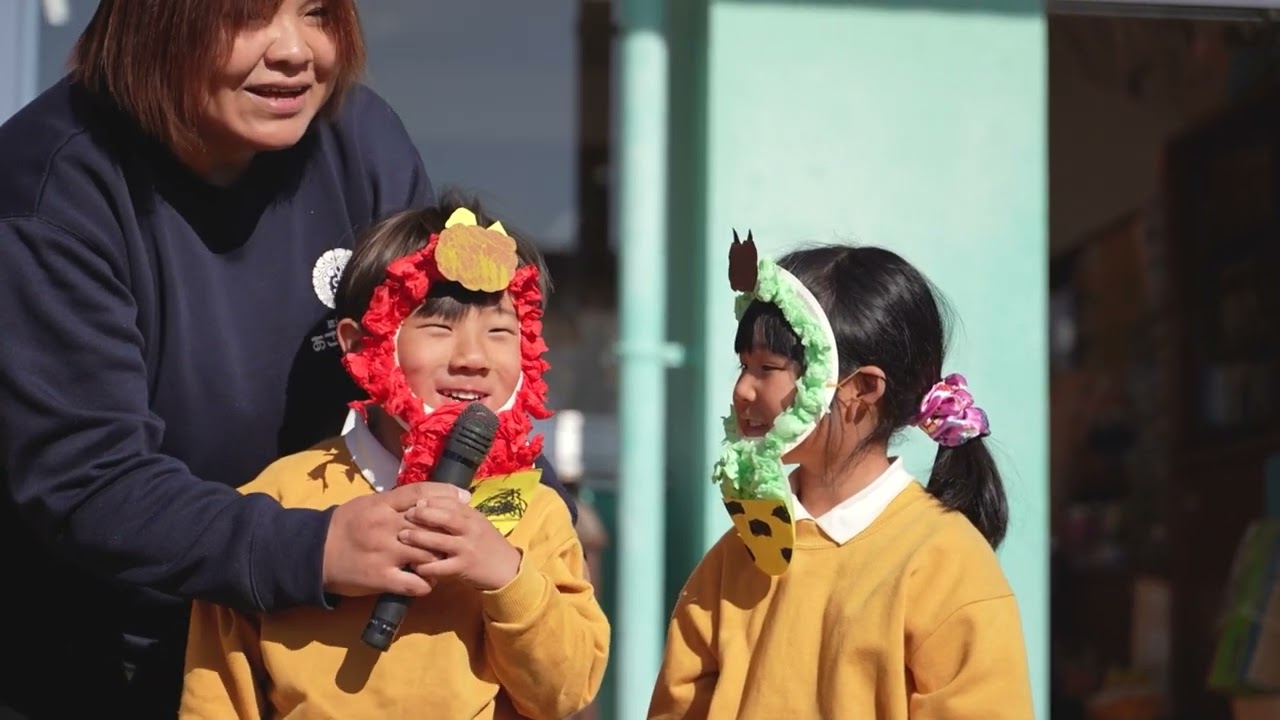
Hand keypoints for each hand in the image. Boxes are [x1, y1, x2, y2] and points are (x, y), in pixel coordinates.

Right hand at [321, 482, 471, 597]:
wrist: (313, 553)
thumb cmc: (343, 526)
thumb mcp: (366, 505)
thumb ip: (394, 502)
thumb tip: (424, 498)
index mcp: (382, 504)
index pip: (421, 492)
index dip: (446, 493)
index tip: (465, 497)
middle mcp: (386, 526)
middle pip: (431, 526)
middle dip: (448, 533)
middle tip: (458, 538)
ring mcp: (385, 552)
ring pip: (428, 555)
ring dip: (440, 561)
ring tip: (444, 564)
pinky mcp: (381, 578)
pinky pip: (415, 583)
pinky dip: (426, 584)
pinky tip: (427, 583)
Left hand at [400, 495, 521, 591]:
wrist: (507, 569)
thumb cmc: (487, 544)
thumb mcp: (476, 523)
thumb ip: (458, 513)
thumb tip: (426, 501)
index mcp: (473, 516)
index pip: (451, 502)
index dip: (431, 501)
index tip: (414, 501)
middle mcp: (471, 530)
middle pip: (445, 518)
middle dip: (423, 515)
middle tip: (405, 515)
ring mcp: (467, 549)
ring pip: (440, 541)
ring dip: (419, 538)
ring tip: (403, 536)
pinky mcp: (463, 568)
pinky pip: (440, 567)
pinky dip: (425, 566)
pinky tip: (414, 565)